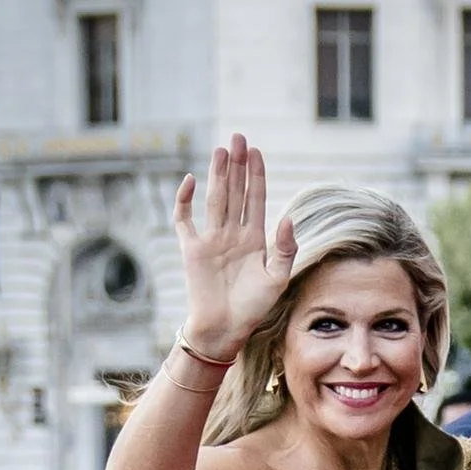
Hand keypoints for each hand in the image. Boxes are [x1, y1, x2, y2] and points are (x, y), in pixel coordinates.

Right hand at [173, 133, 296, 359]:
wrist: (224, 330)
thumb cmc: (253, 310)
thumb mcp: (277, 280)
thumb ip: (285, 249)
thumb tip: (287, 218)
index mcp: (254, 240)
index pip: (255, 199)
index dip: (256, 175)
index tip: (256, 151)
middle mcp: (232, 235)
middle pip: (234, 192)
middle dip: (237, 165)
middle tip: (238, 137)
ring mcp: (211, 240)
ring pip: (214, 199)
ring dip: (217, 174)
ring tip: (221, 149)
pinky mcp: (191, 249)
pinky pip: (184, 220)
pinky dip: (184, 201)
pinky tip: (190, 181)